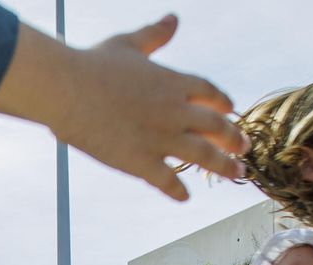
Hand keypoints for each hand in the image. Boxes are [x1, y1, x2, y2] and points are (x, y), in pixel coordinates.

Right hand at [0, 17, 246, 201]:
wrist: (68, 89)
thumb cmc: (93, 64)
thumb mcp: (128, 44)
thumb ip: (154, 35)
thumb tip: (173, 18)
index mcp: (173, 82)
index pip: (210, 93)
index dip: (223, 104)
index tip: (231, 112)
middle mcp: (174, 111)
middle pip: (217, 127)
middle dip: (234, 138)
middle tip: (245, 149)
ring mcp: (160, 138)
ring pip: (203, 156)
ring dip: (224, 167)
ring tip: (238, 174)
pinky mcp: (140, 162)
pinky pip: (168, 180)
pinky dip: (178, 190)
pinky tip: (185, 197)